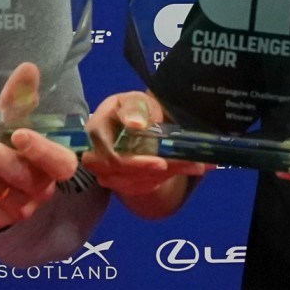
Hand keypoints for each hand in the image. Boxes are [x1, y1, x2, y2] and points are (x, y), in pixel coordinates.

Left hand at [0, 63, 79, 230]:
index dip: (41, 150)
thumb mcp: (16, 124)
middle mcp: (40, 190)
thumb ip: (21, 99)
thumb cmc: (11, 149)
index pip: (59, 163)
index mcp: (55, 165)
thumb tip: (28, 67)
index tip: (18, 134)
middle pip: (17, 174)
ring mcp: (16, 209)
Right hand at [80, 91, 208, 213]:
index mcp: (97, 129)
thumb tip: (135, 124)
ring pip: (133, 183)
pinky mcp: (118, 183)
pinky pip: (139, 188)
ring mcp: (105, 172)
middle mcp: (95, 154)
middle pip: (121, 174)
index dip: (134, 163)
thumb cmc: (135, 109)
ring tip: (194, 165)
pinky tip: (182, 168)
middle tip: (189, 167)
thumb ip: (135, 109)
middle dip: (154, 173)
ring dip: (164, 176)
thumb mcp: (136, 101)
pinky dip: (162, 180)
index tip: (162, 164)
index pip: (109, 155)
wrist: (136, 124)